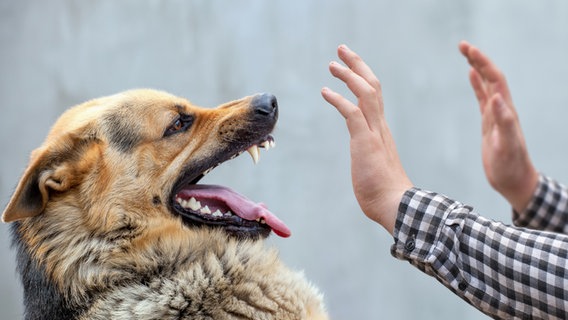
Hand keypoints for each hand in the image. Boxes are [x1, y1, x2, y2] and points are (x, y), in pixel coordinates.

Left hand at [321, 45, 412, 234]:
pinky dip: (338, 99)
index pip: (374, 96)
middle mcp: (380, 127)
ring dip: (349, 75)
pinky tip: (325, 91)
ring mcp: (374, 133)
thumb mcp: (373, 167)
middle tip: (342, 50)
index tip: (350, 67)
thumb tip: (366, 163)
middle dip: (357, 65)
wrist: (396, 206)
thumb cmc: (384, 193)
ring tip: (332, 64)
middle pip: (372, 86)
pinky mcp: (365, 142)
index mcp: (381, 131)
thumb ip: (369, 157)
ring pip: (366, 93)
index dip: (362, 78)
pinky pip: (352, 113)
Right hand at [459, 41, 537, 211]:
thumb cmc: (510, 166)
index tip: (468, 50)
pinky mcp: (489, 122)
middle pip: (490, 76)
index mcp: (506, 110)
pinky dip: (476, 84)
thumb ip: (504, 121)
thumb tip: (496, 96)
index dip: (482, 63)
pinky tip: (471, 76)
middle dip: (478, 59)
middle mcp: (502, 108)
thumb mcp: (507, 145)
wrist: (514, 180)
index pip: (495, 79)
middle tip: (462, 45)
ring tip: (465, 53)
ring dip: (477, 67)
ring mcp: (495, 114)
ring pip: (486, 84)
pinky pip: (482, 98)